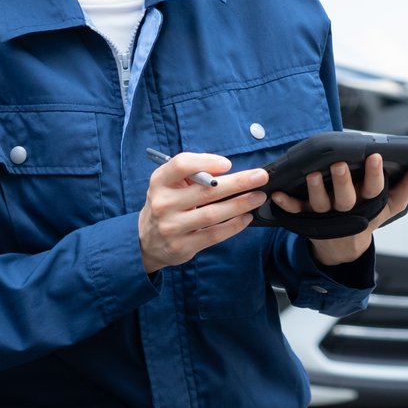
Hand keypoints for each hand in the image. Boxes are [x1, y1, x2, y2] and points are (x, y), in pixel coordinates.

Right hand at [139, 152, 267, 272]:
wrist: (146, 240)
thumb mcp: (169, 184)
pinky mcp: (183, 246)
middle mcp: (163, 203)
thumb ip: (192, 174)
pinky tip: (246, 217)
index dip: (206, 161)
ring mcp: (172, 227)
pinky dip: (233, 226)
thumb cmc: (167, 204)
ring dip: (240, 204)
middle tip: (261, 176)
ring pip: (212, 214)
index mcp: (160, 182)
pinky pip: (213, 234)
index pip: (181, 165)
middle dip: (238, 182)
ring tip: (258, 196)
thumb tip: (226, 171)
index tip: (228, 164)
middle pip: (205, 190)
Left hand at [271, 154, 407, 266]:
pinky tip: (277, 194)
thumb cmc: (368, 217)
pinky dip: (285, 203)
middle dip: (343, 181)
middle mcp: (346, 210)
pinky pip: (295, 210)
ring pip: (320, 203)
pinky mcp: (306, 217)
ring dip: (315, 190)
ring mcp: (325, 215)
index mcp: (368, 204)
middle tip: (340, 165)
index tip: (376, 156)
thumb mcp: (391, 205)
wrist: (343, 246)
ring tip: (312, 174)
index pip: (375, 189)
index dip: (375, 174)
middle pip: (345, 198)